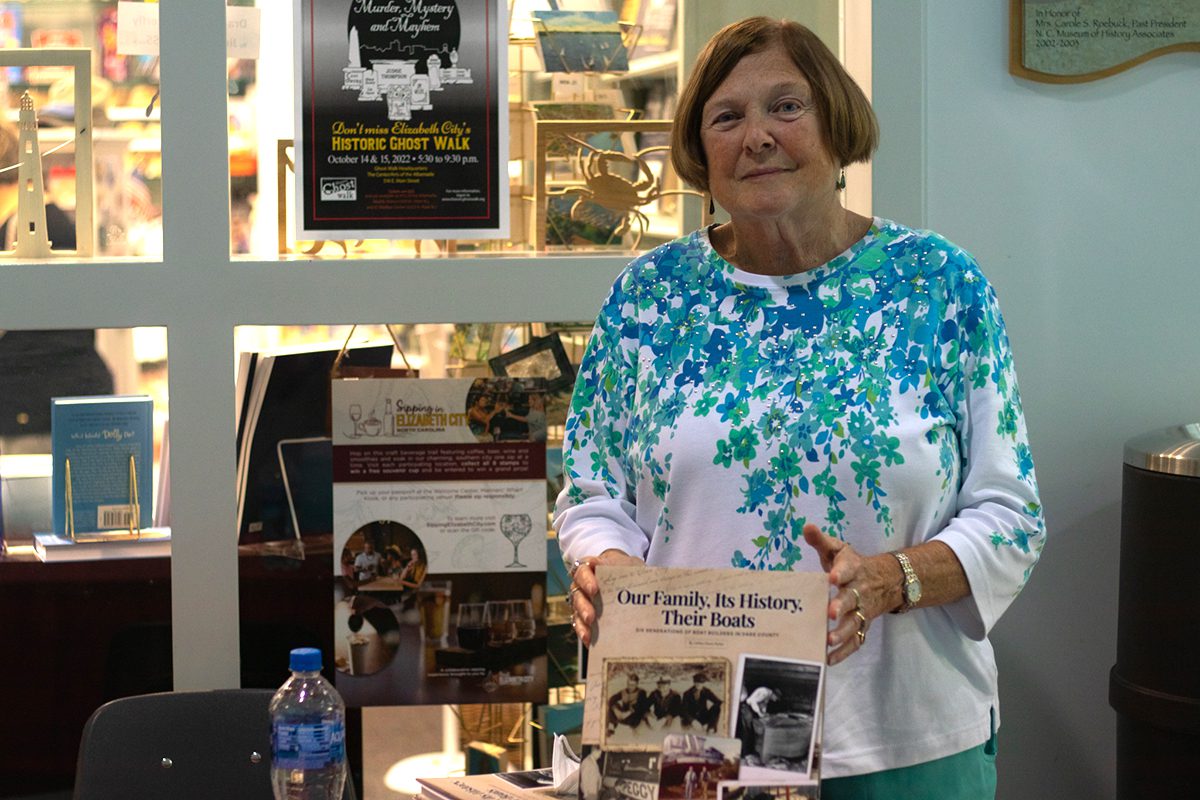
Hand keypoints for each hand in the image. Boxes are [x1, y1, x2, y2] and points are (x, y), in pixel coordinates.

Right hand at [568, 549, 644, 645]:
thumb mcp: (630, 564)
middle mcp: (581, 585)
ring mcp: (581, 601)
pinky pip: (580, 625)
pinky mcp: (584, 617)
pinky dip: (584, 633)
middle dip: (584, 606)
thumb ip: (636, 570)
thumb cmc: (623, 568)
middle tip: (592, 616)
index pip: (583, 570)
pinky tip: (591, 642)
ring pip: (576, 611)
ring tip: (590, 633)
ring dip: (582, 623)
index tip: (594, 589)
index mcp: (590, 568)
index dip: (586, 579)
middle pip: (578, 595)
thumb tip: (655, 584)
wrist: (620, 573)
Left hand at [802, 523, 899, 665]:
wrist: (884, 581)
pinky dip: (844, 652)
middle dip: (842, 606)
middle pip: (852, 599)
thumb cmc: (850, 566)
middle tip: (830, 613)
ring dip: (843, 632)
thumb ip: (821, 541)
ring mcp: (862, 611)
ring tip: (828, 640)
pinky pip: (856, 641)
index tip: (832, 577)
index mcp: (852, 570)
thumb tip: (806, 527)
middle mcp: (859, 592)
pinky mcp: (862, 626)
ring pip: (855, 623)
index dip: (841, 573)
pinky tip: (829, 659)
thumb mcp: (838, 550)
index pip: (848, 569)